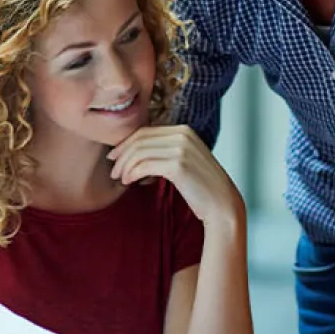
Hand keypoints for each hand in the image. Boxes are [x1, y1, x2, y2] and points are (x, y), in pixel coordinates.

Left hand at [107, 125, 243, 225]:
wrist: (222, 203)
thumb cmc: (201, 187)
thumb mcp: (184, 160)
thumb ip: (166, 150)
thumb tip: (136, 151)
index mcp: (184, 130)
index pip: (145, 131)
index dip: (125, 143)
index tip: (115, 156)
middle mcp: (183, 134)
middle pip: (140, 139)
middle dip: (121, 154)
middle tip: (113, 170)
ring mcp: (181, 148)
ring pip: (139, 152)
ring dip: (124, 166)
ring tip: (120, 179)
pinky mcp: (178, 165)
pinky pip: (144, 165)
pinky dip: (131, 173)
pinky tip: (129, 182)